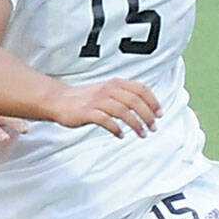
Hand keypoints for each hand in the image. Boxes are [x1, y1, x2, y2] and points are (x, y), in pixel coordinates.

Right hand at [45, 78, 160, 137]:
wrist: (59, 100)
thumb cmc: (84, 98)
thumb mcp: (106, 91)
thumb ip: (123, 95)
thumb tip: (143, 106)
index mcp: (115, 83)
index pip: (141, 89)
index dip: (153, 101)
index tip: (159, 114)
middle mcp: (108, 89)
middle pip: (135, 101)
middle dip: (148, 115)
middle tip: (153, 128)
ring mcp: (97, 101)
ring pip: (123, 111)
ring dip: (136, 124)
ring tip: (142, 134)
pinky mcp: (88, 112)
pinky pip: (106, 121)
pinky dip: (117, 129)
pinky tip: (121, 135)